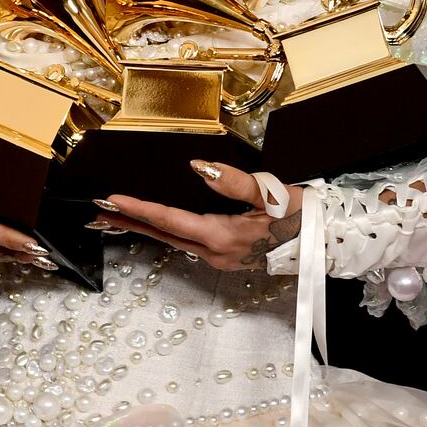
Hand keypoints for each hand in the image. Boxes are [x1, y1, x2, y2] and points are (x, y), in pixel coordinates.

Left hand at [90, 160, 303, 270]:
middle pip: (165, 235)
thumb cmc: (302, 216)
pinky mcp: (228, 257)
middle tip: (99, 210)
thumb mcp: (271, 194)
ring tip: (119, 215)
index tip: (112, 200)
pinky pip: (188, 243)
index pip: (171, 220)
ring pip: (175, 240)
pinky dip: (167, 231)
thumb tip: (200, 168)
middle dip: (131, 222)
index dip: (139, 209)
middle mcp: (216, 253)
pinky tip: (158, 224)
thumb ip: (234, 182)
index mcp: (222, 236)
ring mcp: (221, 259)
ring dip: (147, 227)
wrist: (326, 243)